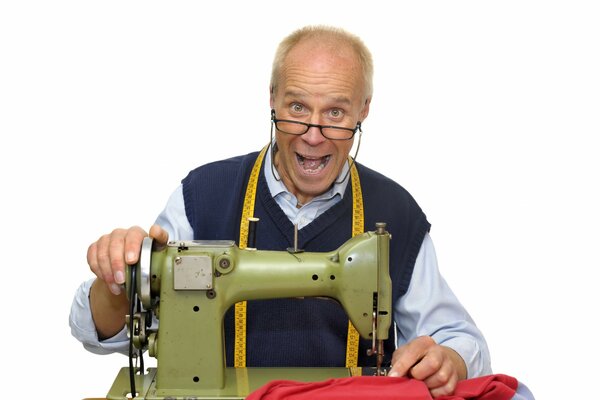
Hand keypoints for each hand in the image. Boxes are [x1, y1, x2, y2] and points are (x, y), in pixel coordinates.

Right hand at [87, 224, 167, 338]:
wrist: (131, 266)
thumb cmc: (145, 257)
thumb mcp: (157, 251)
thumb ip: (160, 240)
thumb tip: (156, 231)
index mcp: (137, 234)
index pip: (134, 235)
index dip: (132, 246)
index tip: (132, 260)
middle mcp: (121, 234)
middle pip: (115, 244)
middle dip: (118, 264)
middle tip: (122, 280)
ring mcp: (107, 240)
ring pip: (102, 252)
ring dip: (108, 272)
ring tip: (116, 285)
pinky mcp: (96, 248)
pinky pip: (92, 257)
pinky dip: (98, 270)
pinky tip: (107, 280)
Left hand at [389, 336, 466, 397]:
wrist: (438, 360)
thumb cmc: (417, 358)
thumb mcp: (404, 354)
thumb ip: (398, 363)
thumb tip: (394, 376)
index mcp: (424, 342)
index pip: (413, 352)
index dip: (402, 366)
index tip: (393, 376)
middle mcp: (439, 351)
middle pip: (432, 364)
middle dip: (418, 375)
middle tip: (412, 378)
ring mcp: (449, 365)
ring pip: (441, 378)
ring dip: (427, 385)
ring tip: (420, 383)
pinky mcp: (455, 379)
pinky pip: (447, 389)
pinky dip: (435, 392)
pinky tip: (429, 388)